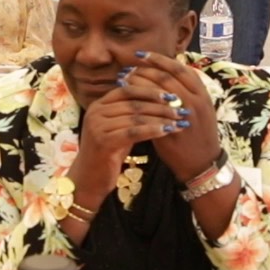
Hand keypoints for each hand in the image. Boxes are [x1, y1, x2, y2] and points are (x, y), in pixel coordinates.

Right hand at [72, 83, 188, 207]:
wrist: (89, 180)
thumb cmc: (108, 154)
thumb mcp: (119, 129)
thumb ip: (131, 114)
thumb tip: (160, 100)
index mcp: (99, 104)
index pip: (127, 89)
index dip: (150, 90)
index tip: (171, 94)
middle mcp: (96, 112)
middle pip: (134, 103)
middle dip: (160, 106)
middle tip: (181, 109)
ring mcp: (97, 126)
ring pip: (135, 117)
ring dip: (160, 119)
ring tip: (178, 121)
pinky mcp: (103, 141)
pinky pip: (133, 132)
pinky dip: (152, 130)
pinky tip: (166, 131)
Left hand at [119, 51, 222, 183]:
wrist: (201, 163)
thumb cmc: (197, 133)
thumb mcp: (200, 108)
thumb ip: (185, 90)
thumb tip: (163, 72)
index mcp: (202, 93)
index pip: (179, 68)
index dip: (159, 59)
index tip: (142, 55)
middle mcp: (196, 101)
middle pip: (167, 76)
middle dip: (145, 69)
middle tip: (129, 67)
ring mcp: (185, 114)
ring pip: (159, 90)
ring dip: (140, 83)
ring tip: (124, 80)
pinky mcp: (173, 128)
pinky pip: (153, 109)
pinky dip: (140, 101)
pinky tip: (128, 98)